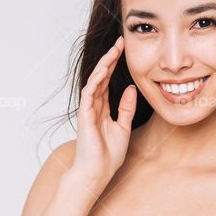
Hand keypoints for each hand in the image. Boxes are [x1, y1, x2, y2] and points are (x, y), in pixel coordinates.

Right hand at [70, 35, 136, 186]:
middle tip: (120, 42)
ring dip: (104, 65)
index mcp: (102, 109)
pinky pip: (89, 94)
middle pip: (101, 77)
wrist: (96, 173)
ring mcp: (88, 110)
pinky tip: (104, 70)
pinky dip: (96, 81)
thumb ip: (126, 108)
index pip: (108, 81)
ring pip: (94, 81)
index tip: (123, 50)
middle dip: (110, 58)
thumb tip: (130, 88)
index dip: (114, 65)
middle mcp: (93, 106)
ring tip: (113, 50)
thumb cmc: (108, 155)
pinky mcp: (85, 116)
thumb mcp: (123, 127)